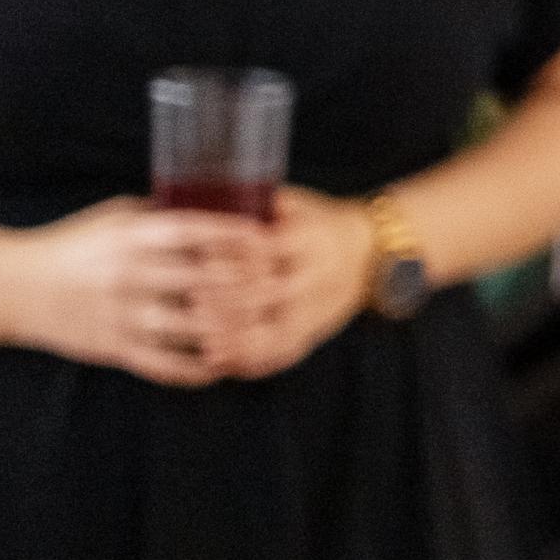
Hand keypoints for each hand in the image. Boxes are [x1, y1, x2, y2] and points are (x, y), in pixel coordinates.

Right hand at [0, 199, 273, 387]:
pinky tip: (225, 365)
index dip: (238, 236)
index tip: (269, 240)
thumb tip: (216, 206)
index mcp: (131, 236)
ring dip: (233, 329)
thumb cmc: (74, 245)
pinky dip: (200, 369)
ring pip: (192, 326)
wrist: (15, 287)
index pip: (196, 232)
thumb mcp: (114, 218)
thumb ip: (161, 216)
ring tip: (262, 327)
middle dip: (248, 284)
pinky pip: (166, 365)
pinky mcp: (113, 348)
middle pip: (204, 280)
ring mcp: (122, 315)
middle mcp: (129, 274)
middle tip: (279, 286)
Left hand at [199, 189, 383, 383]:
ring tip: (204, 344)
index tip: (198, 257)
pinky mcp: (316, 330)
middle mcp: (317, 274)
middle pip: (271, 292)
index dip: (233, 256)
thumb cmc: (319, 222)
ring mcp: (319, 307)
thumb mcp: (297, 203)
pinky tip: (224, 363)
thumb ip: (257, 204)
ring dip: (240, 340)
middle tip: (190, 302)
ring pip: (278, 331)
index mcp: (310, 237)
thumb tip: (201, 196)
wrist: (369, 253)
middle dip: (229, 301)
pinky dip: (254, 362)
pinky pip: (286, 353)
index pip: (268, 248)